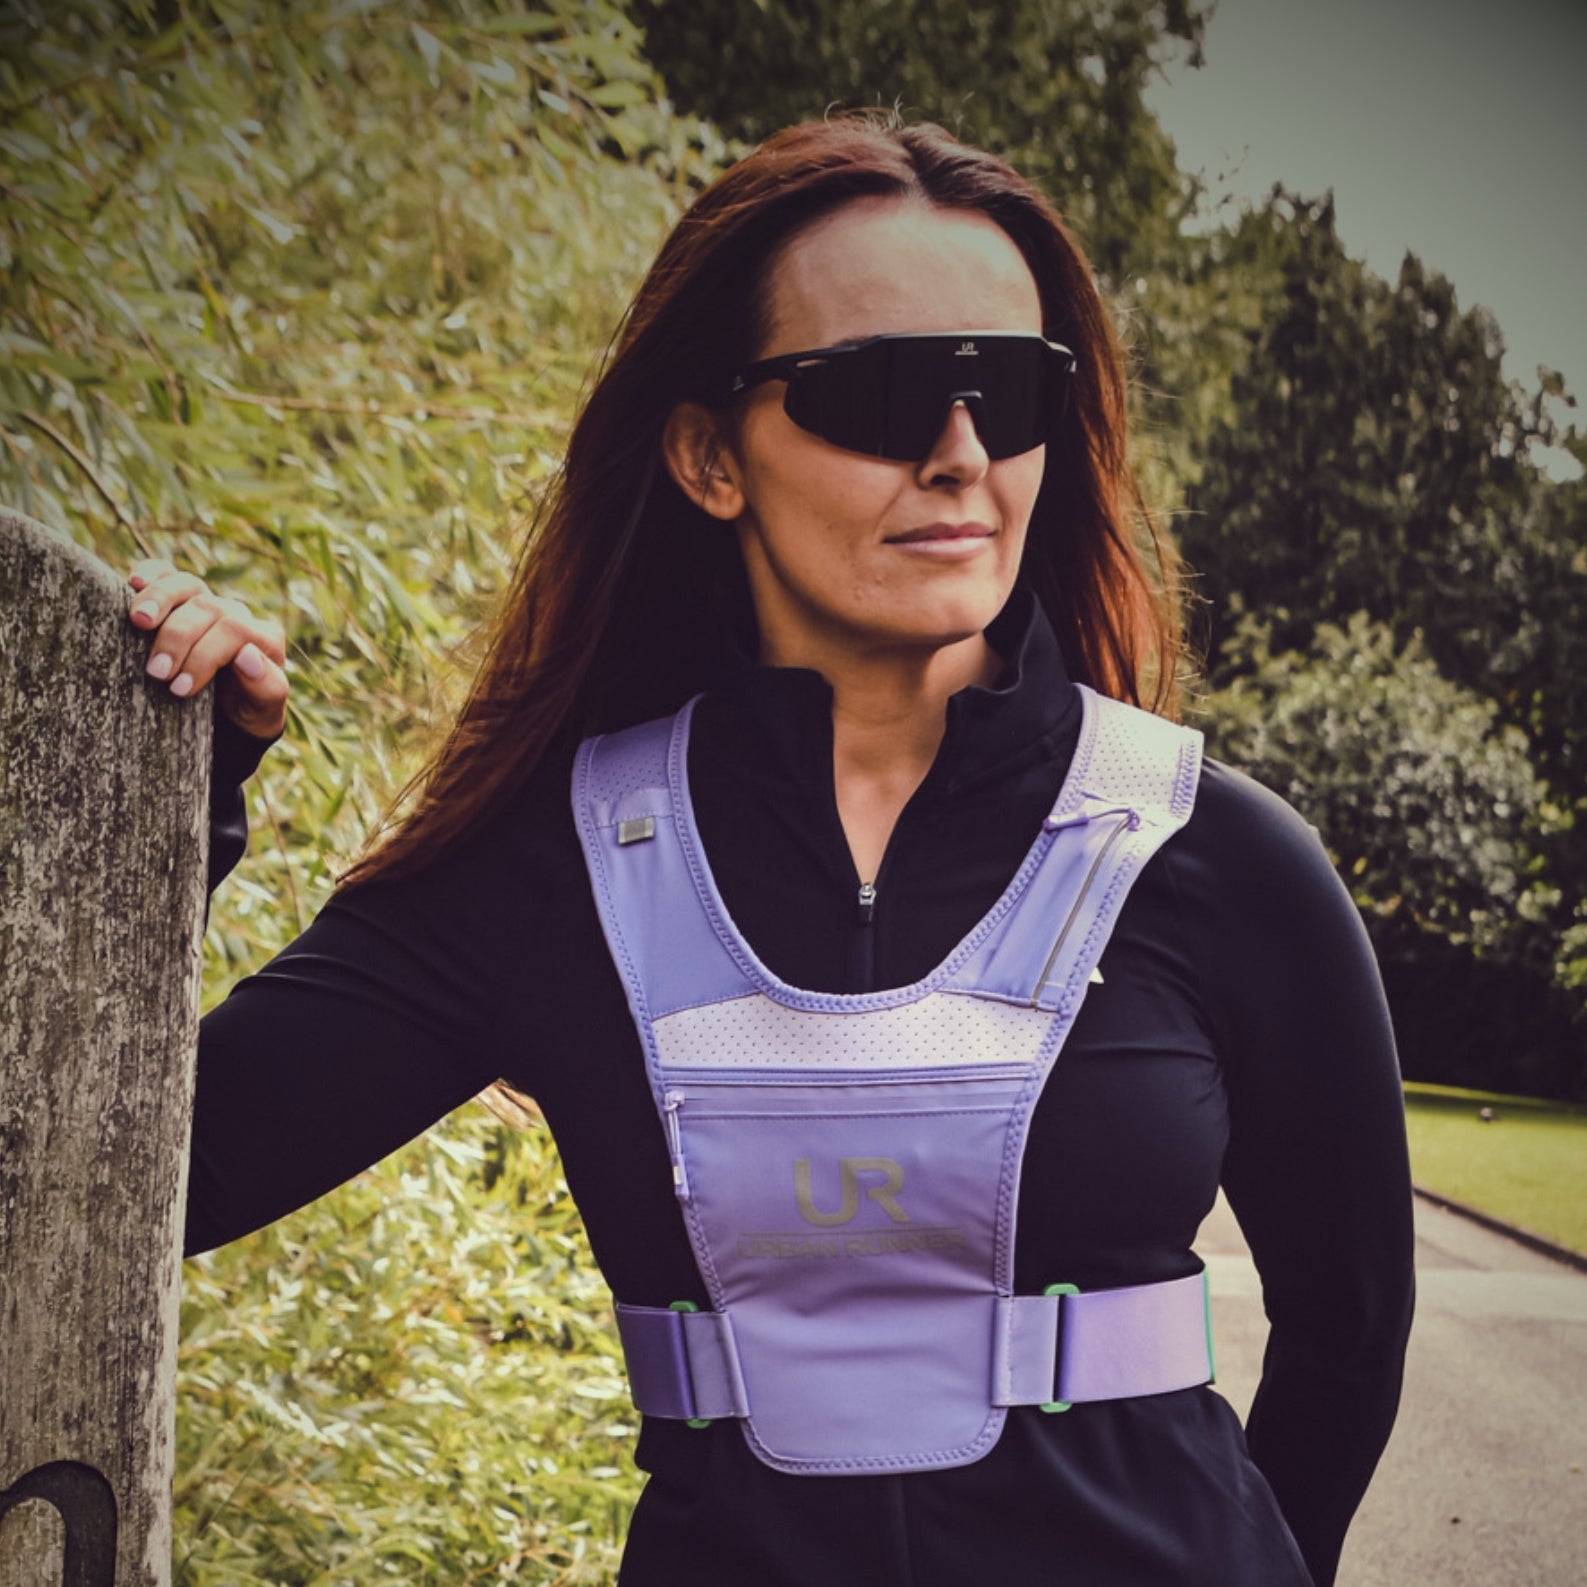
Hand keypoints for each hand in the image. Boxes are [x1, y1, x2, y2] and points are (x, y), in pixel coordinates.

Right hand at [125, 557, 288, 740]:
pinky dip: (150, 574)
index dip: (204, 656)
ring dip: (159, 600)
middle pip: (207, 607)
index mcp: (264, 638)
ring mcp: (207, 602)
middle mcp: (237, 614)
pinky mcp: (180, 599)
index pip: (235, 630)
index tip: (179, 688)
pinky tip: (134, 582)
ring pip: (186, 584)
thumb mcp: (263, 713)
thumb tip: (247, 655)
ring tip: (138, 621)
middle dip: (178, 637)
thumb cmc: (246, 713)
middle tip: (156, 672)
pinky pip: (166, 574)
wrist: (229, 714)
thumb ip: (266, 688)